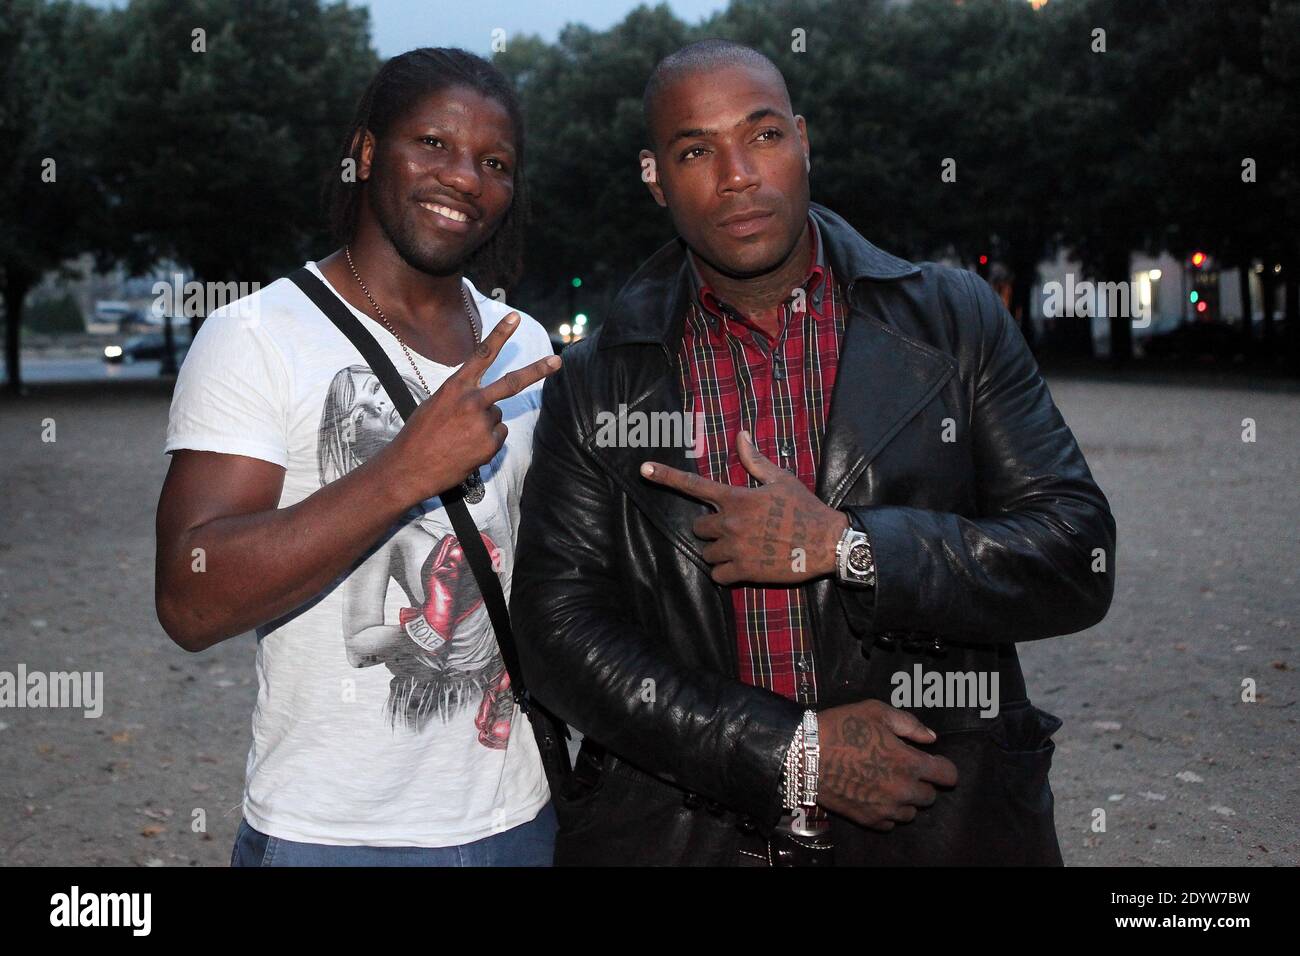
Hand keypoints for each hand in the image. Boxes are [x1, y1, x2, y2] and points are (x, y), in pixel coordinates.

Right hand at [384, 312, 559, 502]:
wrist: (410, 467)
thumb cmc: (419, 435)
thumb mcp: (435, 404)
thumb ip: (460, 396)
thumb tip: (481, 401)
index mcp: (455, 387)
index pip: (482, 354)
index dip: (500, 334)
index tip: (514, 317)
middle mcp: (472, 401)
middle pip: (513, 382)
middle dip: (538, 370)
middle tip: (557, 361)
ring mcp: (483, 423)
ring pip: (498, 415)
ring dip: (485, 423)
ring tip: (461, 436)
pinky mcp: (490, 444)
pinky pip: (498, 435)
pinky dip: (487, 441)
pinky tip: (467, 448)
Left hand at [640, 430, 848, 584]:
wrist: (826, 542)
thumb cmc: (805, 507)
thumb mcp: (780, 480)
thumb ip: (754, 461)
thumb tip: (741, 435)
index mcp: (736, 497)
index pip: (694, 484)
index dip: (666, 476)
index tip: (644, 468)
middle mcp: (730, 522)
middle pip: (698, 527)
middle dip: (712, 529)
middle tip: (736, 529)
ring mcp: (736, 548)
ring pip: (707, 553)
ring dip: (719, 551)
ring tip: (743, 547)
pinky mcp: (745, 571)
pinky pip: (717, 575)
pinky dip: (725, 572)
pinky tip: (742, 565)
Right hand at [816, 699, 958, 829]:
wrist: (806, 754)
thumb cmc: (842, 727)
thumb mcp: (876, 712)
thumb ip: (909, 724)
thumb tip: (931, 737)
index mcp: (910, 763)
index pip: (948, 775)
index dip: (943, 767)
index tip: (933, 762)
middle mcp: (903, 790)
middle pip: (930, 796)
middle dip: (922, 782)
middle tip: (904, 769)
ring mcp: (885, 808)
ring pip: (911, 812)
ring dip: (906, 799)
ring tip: (889, 784)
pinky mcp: (868, 819)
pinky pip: (890, 823)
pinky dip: (888, 812)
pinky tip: (875, 796)